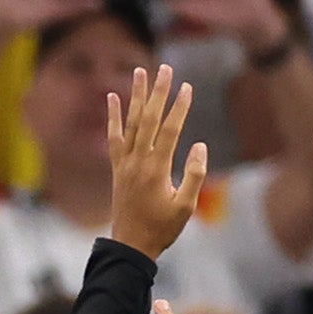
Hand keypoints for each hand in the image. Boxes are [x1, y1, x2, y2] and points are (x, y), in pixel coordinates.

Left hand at [106, 65, 202, 257]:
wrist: (130, 245)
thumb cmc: (162, 229)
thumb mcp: (185, 207)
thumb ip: (194, 175)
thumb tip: (199, 145)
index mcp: (157, 169)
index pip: (170, 131)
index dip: (179, 108)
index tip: (187, 86)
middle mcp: (138, 161)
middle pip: (149, 119)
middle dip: (158, 92)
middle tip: (165, 68)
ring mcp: (125, 163)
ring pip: (130, 123)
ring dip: (136, 96)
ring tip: (140, 71)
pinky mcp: (117, 168)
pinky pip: (113, 137)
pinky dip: (113, 117)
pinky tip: (113, 97)